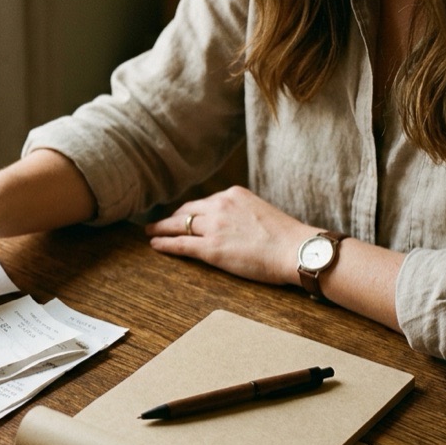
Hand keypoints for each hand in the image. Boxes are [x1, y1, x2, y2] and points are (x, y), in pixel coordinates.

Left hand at [144, 186, 314, 286]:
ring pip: (179, 225)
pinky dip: (164, 243)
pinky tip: (154, 244)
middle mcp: (220, 206)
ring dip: (161, 228)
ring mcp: (214, 227)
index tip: (183, 215)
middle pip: (187, 211)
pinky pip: (180, 244)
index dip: (190, 211)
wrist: (295, 249)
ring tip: (150, 232)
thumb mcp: (261, 212)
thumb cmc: (287, 237)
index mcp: (233, 194)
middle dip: (173, 218)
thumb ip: (243, 213)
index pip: (204, 202)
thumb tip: (236, 224)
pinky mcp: (211, 248)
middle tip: (160, 223)